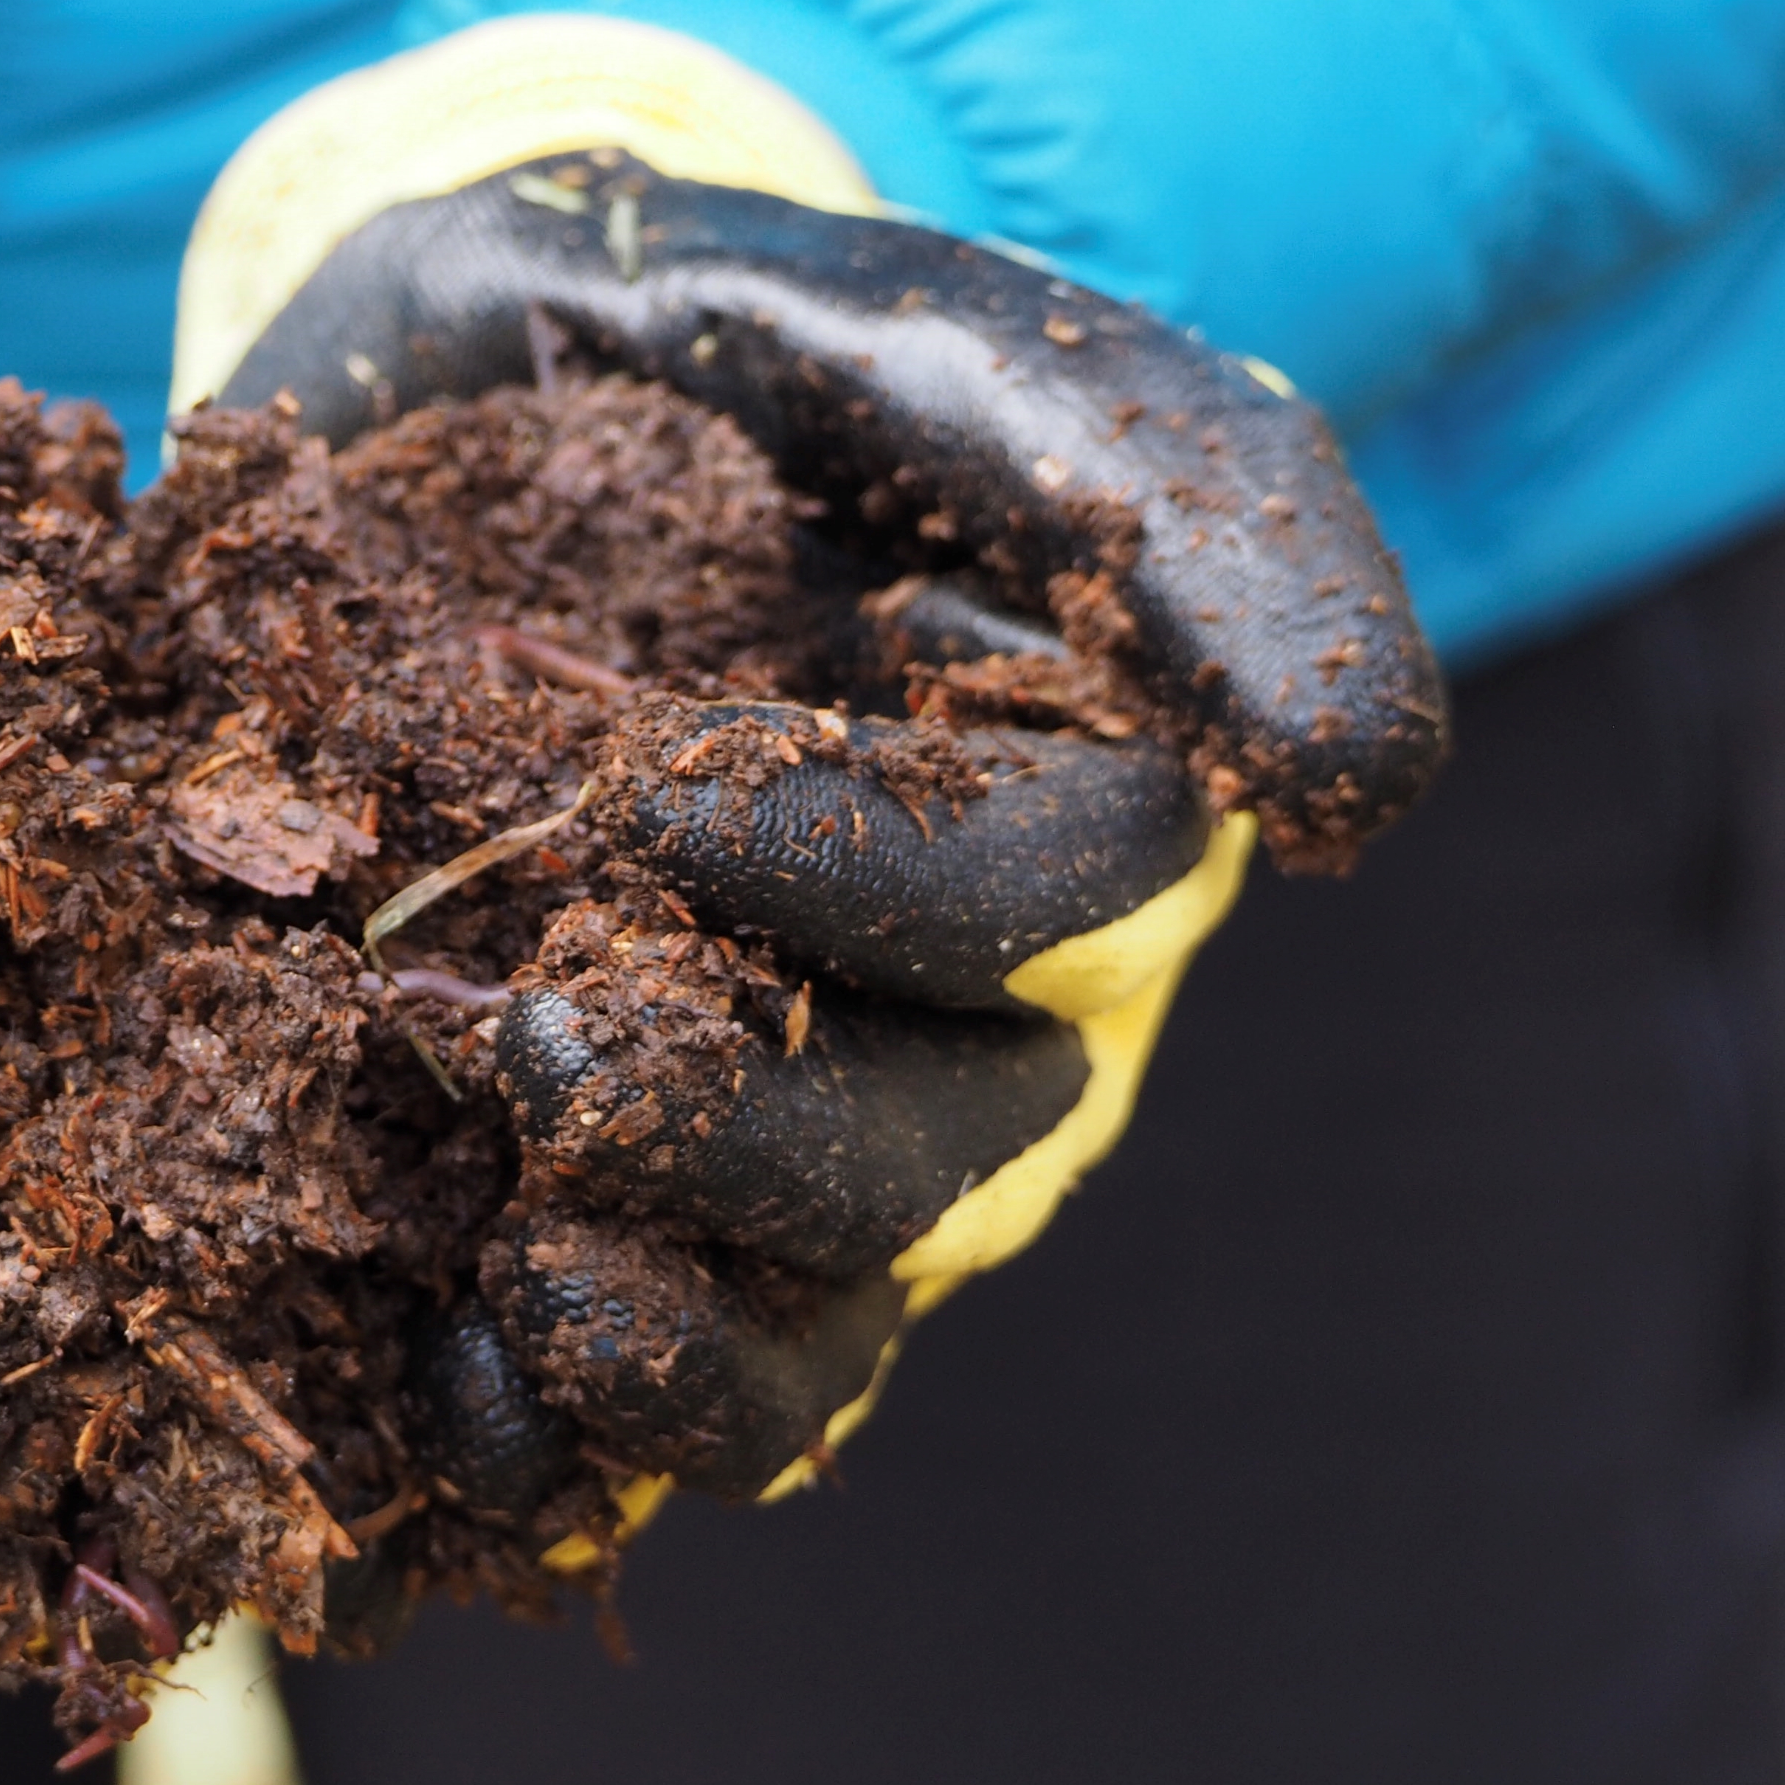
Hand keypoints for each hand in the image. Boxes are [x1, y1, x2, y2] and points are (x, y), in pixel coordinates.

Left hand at [182, 85, 1445, 1523]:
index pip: (1068, 902)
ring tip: (516, 1293)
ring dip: (676, 1358)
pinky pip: (625, 1402)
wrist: (427, 441)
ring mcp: (789, 1139)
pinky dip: (544, 1440)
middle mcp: (961, 1014)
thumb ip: (1166, 505)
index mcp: (1064, 812)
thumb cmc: (691, 366)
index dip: (890, 891)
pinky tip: (443, 1397)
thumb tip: (1357, 790)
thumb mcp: (919, 344)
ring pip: (817, 1338)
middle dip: (759, 1146)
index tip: (661, 814)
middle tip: (538, 1057)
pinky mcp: (605, 1219)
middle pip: (948, 1168)